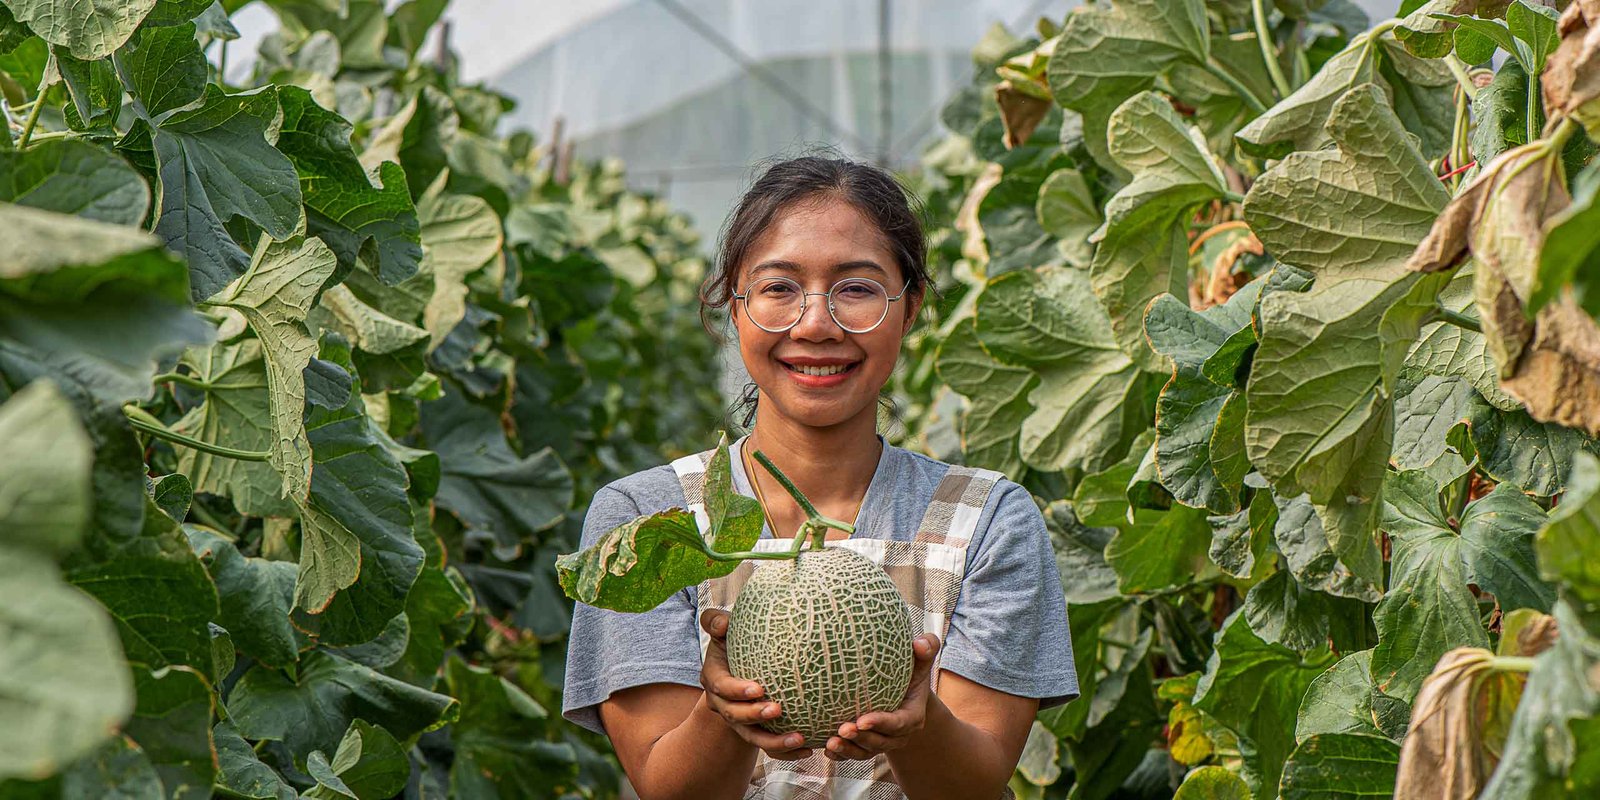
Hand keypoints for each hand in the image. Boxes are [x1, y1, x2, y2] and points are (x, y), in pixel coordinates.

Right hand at [699, 609, 815, 760]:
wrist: (738, 668)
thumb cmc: (735, 643)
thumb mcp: (723, 630)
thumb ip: (717, 622)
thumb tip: (721, 623)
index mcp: (715, 678)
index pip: (721, 687)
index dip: (737, 691)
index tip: (758, 689)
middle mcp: (724, 704)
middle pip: (736, 716)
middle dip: (755, 716)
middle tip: (777, 710)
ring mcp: (740, 721)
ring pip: (753, 737)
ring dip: (775, 741)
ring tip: (799, 738)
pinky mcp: (756, 732)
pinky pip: (769, 748)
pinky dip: (787, 751)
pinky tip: (808, 749)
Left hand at [824, 633, 940, 760]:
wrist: (903, 696)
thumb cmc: (909, 675)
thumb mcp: (920, 662)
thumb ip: (926, 649)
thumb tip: (919, 643)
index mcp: (911, 716)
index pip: (898, 723)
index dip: (881, 723)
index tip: (863, 719)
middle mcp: (897, 735)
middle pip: (880, 742)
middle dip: (862, 738)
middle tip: (843, 729)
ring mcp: (881, 743)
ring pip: (865, 752)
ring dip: (848, 749)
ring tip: (831, 742)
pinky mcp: (866, 747)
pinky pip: (853, 755)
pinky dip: (840, 755)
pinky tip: (826, 750)